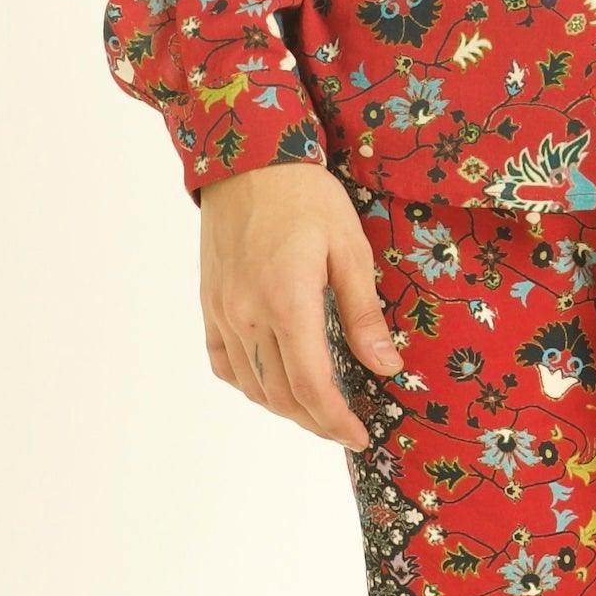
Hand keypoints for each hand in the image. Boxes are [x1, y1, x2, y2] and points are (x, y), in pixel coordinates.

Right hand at [198, 163, 403, 448]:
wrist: (247, 158)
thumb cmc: (305, 196)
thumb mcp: (350, 248)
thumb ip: (363, 313)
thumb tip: (386, 366)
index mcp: (288, 304)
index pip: (312, 388)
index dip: (337, 422)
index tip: (360, 437)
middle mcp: (248, 316)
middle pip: (281, 396)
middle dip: (317, 421)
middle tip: (346, 427)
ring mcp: (223, 312)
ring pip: (252, 384)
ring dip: (285, 407)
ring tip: (317, 409)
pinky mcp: (209, 303)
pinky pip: (224, 362)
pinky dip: (249, 382)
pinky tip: (272, 382)